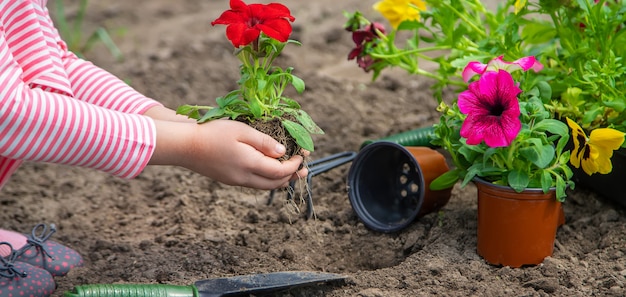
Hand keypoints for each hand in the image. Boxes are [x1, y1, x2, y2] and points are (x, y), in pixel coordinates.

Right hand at [148, 118, 306, 189]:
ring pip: (265, 186)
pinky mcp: (230, 180)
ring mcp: (236, 181)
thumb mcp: (241, 130)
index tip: (302, 154)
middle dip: (292, 176)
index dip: (294, 164)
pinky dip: (267, 179)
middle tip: (304, 169)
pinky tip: (270, 170)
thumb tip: (282, 151)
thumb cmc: (213, 133)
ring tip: (292, 173)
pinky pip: (254, 183)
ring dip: (280, 180)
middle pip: (275, 183)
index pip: (280, 171)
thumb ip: (263, 142)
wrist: (185, 146)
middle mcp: (244, 178)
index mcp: (250, 164)